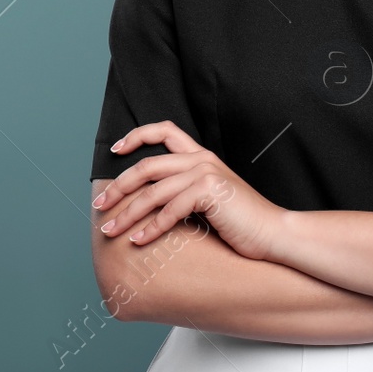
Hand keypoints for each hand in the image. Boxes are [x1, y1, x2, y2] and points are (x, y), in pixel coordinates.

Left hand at [93, 120, 282, 261]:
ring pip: (152, 191)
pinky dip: (150, 228)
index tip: (116, 150)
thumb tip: (148, 203)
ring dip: (126, 213)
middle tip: (99, 204)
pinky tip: (139, 241)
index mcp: (202, 156)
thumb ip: (185, 191)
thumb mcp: (210, 199)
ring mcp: (206, 173)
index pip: (165, 130)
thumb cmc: (242, 222)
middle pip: (147, 165)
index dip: (137, 135)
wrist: (273, 232)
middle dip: (118, 186)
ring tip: (110, 230)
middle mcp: (202, 159)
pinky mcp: (210, 192)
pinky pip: (169, 210)